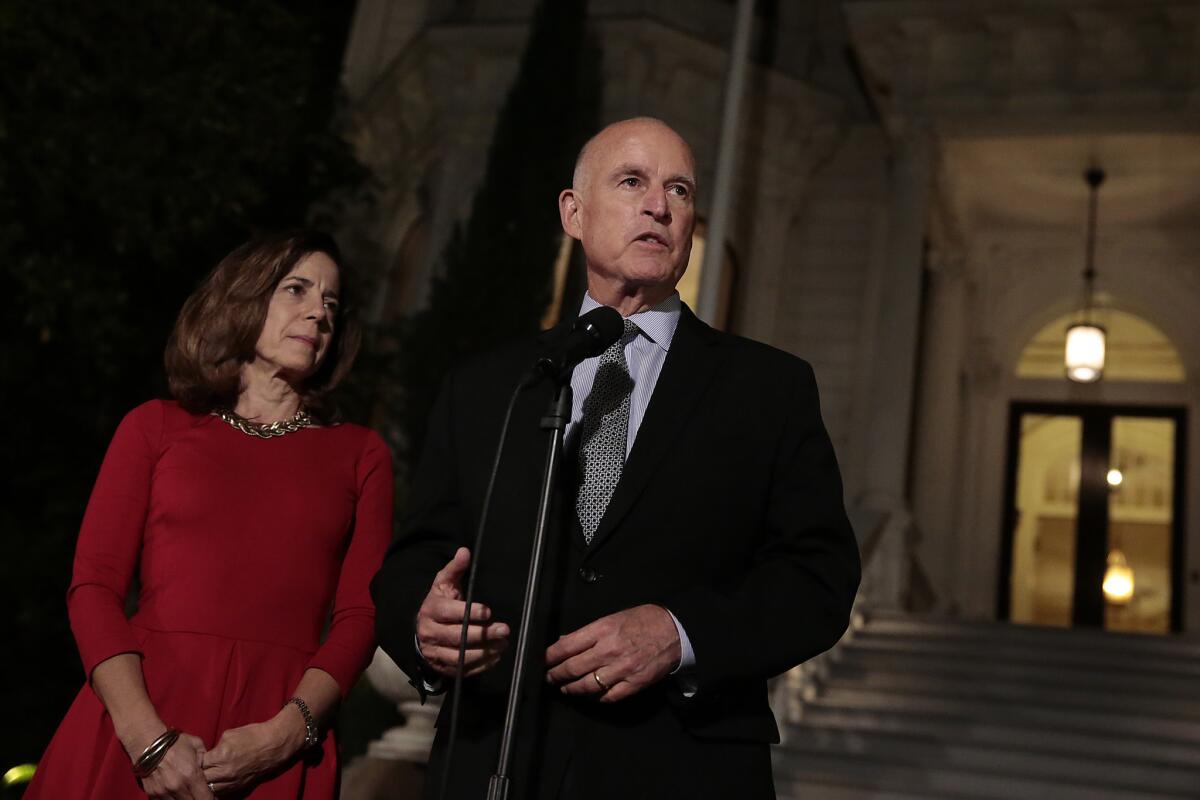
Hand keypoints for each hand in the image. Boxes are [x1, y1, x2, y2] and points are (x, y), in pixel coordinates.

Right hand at [126, 729, 211, 799]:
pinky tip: (175, 794)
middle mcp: (177, 786)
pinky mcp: (152, 794)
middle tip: (200, 794)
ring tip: (188, 794)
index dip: (210, 799)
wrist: (147, 742)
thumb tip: (210, 769)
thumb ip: (205, 760)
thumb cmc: (174, 742)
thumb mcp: (196, 745)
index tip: (211, 796)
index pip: (205, 798)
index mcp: (191, 775)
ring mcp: (163, 792)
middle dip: (198, 799)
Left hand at [201, 711, 302, 793]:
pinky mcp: (241, 787)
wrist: (276, 744)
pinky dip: (218, 789)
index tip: (197, 758)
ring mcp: (233, 781)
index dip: (196, 761)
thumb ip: (216, 748)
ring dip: (207, 784)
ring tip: (207, 777)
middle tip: (200, 769)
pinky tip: (217, 783)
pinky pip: (223, 793)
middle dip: (199, 774)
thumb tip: (207, 756)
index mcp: (221, 755)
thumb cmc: (254, 735)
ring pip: (210, 790)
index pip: (199, 764)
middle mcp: (226, 771)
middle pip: (202, 779)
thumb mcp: (230, 734)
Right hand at [416, 547, 508, 676]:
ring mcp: (434, 653)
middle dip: (482, 634)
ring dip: (483, 652)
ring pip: (459, 657)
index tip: (488, 612)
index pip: (449, 613)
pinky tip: (495, 657)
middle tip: (504, 630)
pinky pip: (461, 670)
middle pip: (456, 637)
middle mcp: (430, 633)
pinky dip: (480, 666)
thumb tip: (465, 551)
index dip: (469, 613)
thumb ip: (455, 568)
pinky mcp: (442, 667)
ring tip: (503, 644)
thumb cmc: (439, 603)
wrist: (421, 630)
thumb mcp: (443, 583)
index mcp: (431, 610)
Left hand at [545, 604, 680, 702]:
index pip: (566, 646)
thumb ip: (588, 632)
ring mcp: (622, 669)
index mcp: (602, 629)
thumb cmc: (643, 621)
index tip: (543, 661)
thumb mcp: (612, 618)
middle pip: (572, 669)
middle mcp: (609, 650)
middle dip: (556, 676)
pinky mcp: (633, 684)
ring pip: (587, 686)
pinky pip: (608, 697)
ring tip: (566, 689)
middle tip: (549, 678)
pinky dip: (596, 698)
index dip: (550, 657)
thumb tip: (564, 642)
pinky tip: (590, 696)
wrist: (674, 631)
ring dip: (572, 689)